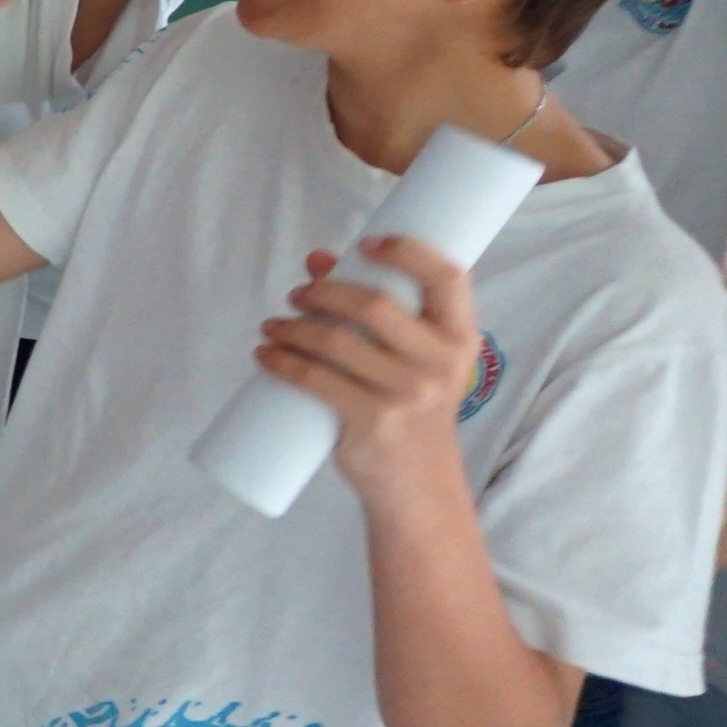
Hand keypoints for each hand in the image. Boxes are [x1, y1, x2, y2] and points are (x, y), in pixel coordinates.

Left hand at [267, 237, 487, 493]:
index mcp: (460, 337)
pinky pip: (316, 380)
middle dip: (324, 293)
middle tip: (296, 296)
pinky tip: (265, 355)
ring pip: (335, 342)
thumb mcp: (412, 359)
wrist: (418, 484)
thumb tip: (317, 259)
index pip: (448, 277)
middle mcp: (441, 364)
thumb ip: (376, 310)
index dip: (408, 250)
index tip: (366, 242)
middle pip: (374, 306)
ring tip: (273, 326)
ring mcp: (408, 394)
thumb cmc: (410, 406)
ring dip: (293, 327)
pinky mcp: (374, 422)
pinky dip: (282, 362)